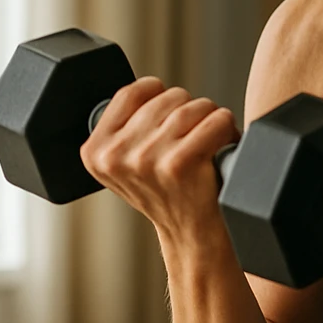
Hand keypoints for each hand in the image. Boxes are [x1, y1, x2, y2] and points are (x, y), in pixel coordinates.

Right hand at [80, 76, 239, 240]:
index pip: (131, 92)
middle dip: (190, 110)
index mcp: (95, 152)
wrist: (192, 234)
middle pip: (168, 97)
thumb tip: (147, 88)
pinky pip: (215, 120)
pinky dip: (227, 128)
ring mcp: (146, 160)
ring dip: (212, 118)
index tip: (171, 115)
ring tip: (210, 141)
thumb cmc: (168, 192)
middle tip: (195, 136)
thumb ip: (126, 128)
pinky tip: (222, 145)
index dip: (160, 95)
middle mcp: (115, 156)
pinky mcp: (179, 164)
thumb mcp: (128, 163)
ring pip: (194, 106)